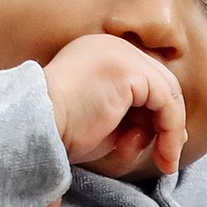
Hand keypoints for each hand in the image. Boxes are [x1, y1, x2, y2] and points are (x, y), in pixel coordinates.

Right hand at [44, 31, 186, 177]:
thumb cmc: (60, 133)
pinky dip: (171, 129)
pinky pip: (166, 100)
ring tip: (161, 161)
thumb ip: (132, 119)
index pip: (142, 80)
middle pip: (159, 82)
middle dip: (167, 124)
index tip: (157, 145)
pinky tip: (164, 154)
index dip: (156, 114)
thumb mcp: (103, 122)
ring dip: (170, 132)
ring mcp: (121, 53)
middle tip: (167, 158)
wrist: (35, 129)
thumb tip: (168, 132)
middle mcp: (111, 46)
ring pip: (167, 91)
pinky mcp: (129, 69)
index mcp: (99, 53)